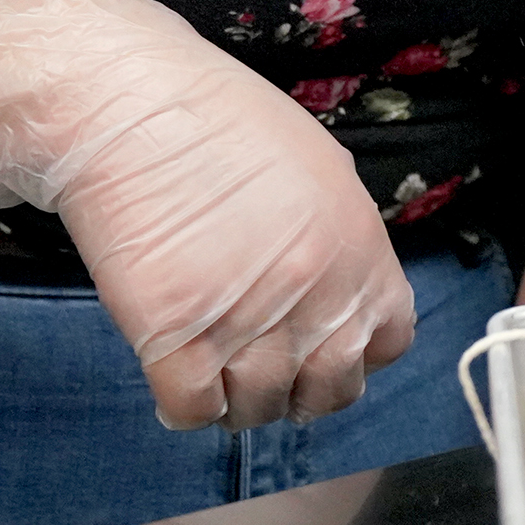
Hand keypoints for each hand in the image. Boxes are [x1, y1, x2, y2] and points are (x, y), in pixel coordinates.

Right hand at [0, 0, 417, 430]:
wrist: (135, 112)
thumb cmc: (223, 127)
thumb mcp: (321, 173)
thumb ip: (340, 240)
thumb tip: (337, 286)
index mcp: (361, 253)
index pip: (389, 341)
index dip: (356, 354)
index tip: (322, 349)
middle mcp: (317, 295)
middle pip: (331, 391)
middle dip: (300, 392)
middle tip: (264, 372)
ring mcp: (249, 322)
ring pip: (260, 409)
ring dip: (238, 402)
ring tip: (214, 372)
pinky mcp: (176, 340)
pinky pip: (193, 411)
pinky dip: (184, 407)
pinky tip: (174, 377)